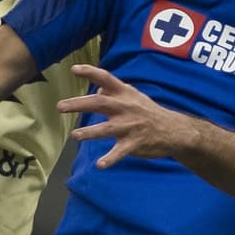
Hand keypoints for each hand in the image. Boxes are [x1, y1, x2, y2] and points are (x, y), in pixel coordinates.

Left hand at [60, 65, 185, 167]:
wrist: (174, 131)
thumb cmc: (149, 112)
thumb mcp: (134, 97)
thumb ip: (114, 93)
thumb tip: (96, 91)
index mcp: (125, 94)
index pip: (106, 79)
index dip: (90, 72)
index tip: (74, 69)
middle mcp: (126, 107)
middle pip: (99, 103)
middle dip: (78, 104)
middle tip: (60, 107)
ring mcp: (130, 126)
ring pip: (106, 129)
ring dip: (89, 132)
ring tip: (75, 135)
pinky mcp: (134, 143)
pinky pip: (120, 152)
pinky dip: (110, 159)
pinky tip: (99, 165)